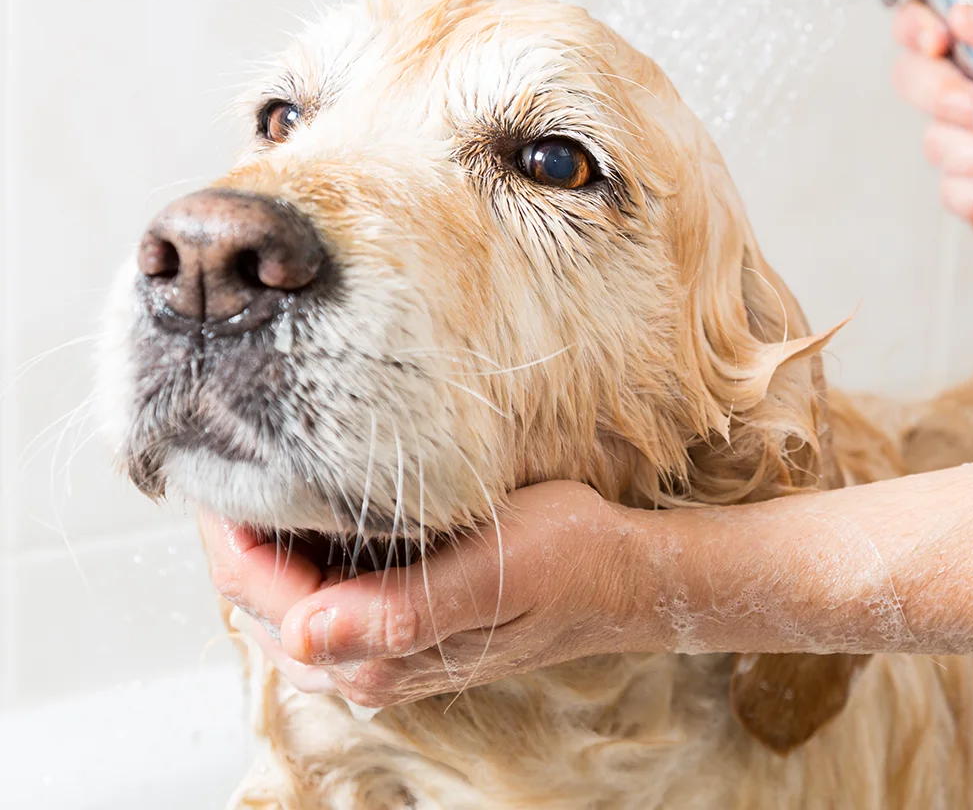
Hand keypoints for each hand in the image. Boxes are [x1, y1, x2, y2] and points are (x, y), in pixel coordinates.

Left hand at [200, 480, 645, 707]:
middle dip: (233, 526)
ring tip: (259, 465)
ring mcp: (379, 653)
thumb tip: (307, 635)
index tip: (209, 449)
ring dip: (264, 539)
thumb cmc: (570, 559)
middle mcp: (365, 666)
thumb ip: (400, 612)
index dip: (222, 520)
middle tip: (225, 442)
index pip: (253, 587)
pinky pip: (316, 595)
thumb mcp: (494, 570)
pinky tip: (312, 506)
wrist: (626, 577)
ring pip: (279, 597)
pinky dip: (299, 551)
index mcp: (377, 653)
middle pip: (254, 596)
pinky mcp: (396, 633)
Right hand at [892, 2, 972, 247]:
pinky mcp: (969, 194)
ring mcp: (962, 147)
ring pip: (939, 145)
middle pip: (912, 81)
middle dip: (953, 100)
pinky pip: (955, 194)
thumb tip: (963, 13)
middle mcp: (963, 96)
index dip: (915, 28)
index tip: (940, 42)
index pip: (920, 26)